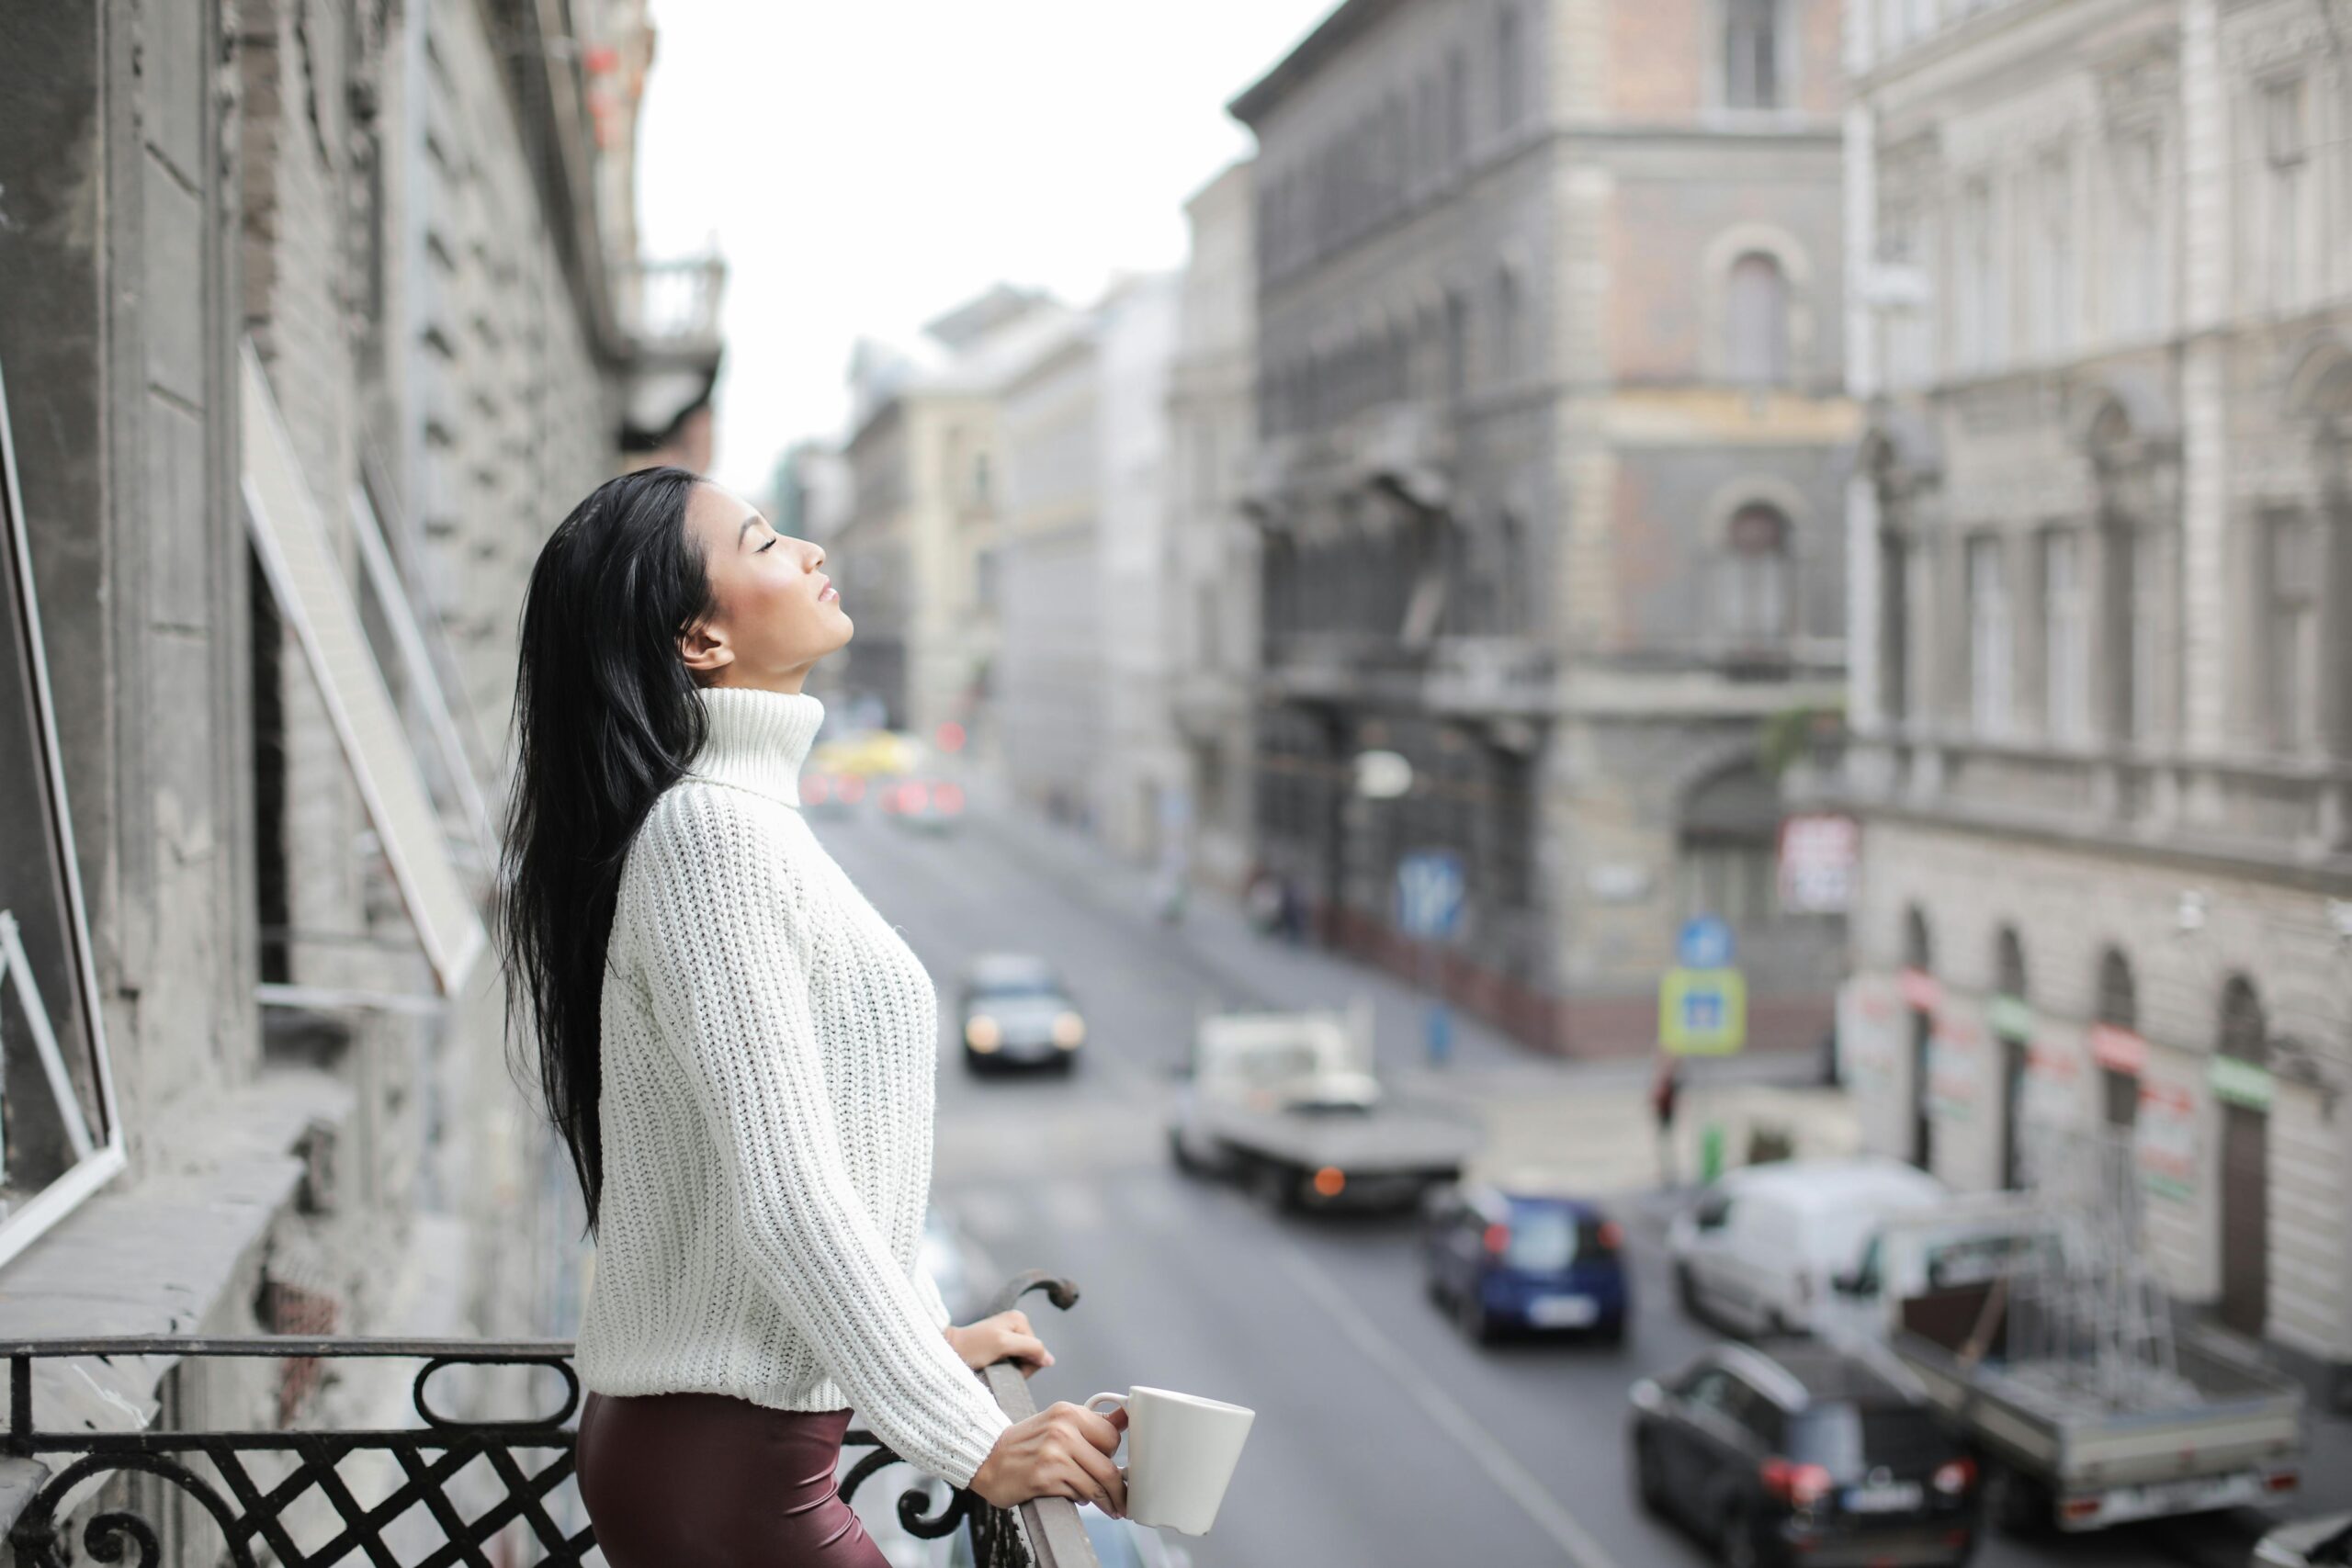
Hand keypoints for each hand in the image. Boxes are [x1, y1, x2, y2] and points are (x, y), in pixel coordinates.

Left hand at [944, 1310, 1052, 1376]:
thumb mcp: (1003, 1344)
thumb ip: (1030, 1347)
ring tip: (993, 1368)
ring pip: (1022, 1362)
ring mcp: (1008, 1336)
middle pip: (1031, 1355)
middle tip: (999, 1367)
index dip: (1026, 1364)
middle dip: (1019, 1367)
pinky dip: (1005, 1369)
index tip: (1006, 1365)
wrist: (948, 1352)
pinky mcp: (999, 1347)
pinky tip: (992, 1368)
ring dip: (1011, 1370)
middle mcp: (1016, 1325)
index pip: (1038, 1350)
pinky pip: (1012, 1363)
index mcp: (1020, 1320)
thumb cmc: (973, 1348)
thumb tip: (1050, 1360)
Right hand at [967, 1401, 1127, 1517]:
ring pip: (1096, 1485)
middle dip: (1118, 1488)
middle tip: (1122, 1498)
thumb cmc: (1025, 1443)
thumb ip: (1091, 1423)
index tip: (1121, 1467)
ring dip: (1106, 1501)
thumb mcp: (1058, 1422)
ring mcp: (1053, 1455)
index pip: (1112, 1436)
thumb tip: (1126, 1417)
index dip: (1116, 1454)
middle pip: (1108, 1465)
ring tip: (1109, 1507)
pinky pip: (1078, 1495)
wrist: (987, 1458)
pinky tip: (1075, 1496)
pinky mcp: (1044, 1479)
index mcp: (1068, 1412)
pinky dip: (1081, 1499)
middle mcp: (1062, 1430)